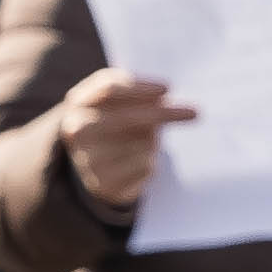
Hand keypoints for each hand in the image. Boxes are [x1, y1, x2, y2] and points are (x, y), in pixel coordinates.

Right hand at [58, 69, 194, 211]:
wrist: (95, 165)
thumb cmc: (115, 122)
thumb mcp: (117, 102)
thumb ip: (136, 93)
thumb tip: (163, 96)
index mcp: (78, 102)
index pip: (109, 88)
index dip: (140, 88)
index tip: (168, 89)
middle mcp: (77, 130)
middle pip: (126, 117)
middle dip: (162, 114)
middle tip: (194, 112)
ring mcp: (87, 159)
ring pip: (139, 142)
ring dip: (153, 139)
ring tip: (147, 139)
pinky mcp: (103, 183)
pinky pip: (143, 165)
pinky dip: (150, 159)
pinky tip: (141, 159)